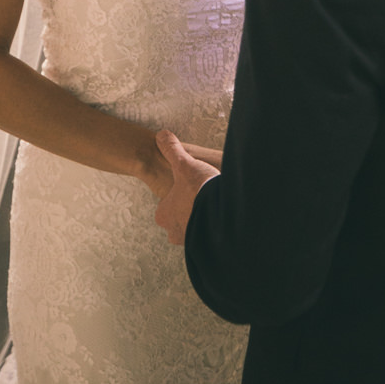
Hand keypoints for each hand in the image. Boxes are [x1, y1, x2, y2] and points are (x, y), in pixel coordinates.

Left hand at [154, 129, 217, 244]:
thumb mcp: (184, 164)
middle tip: (203, 199)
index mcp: (164, 214)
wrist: (222, 214)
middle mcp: (174, 232)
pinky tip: (223, 218)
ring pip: (194, 230)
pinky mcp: (207, 248)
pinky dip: (214, 230)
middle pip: (179, 220)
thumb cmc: (198, 190)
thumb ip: (172, 150)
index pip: (166, 206)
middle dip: (190, 211)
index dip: (178, 195)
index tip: (189, 188)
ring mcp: (190, 242)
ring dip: (203, 220)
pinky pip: (208, 239)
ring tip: (216, 207)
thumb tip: (161, 135)